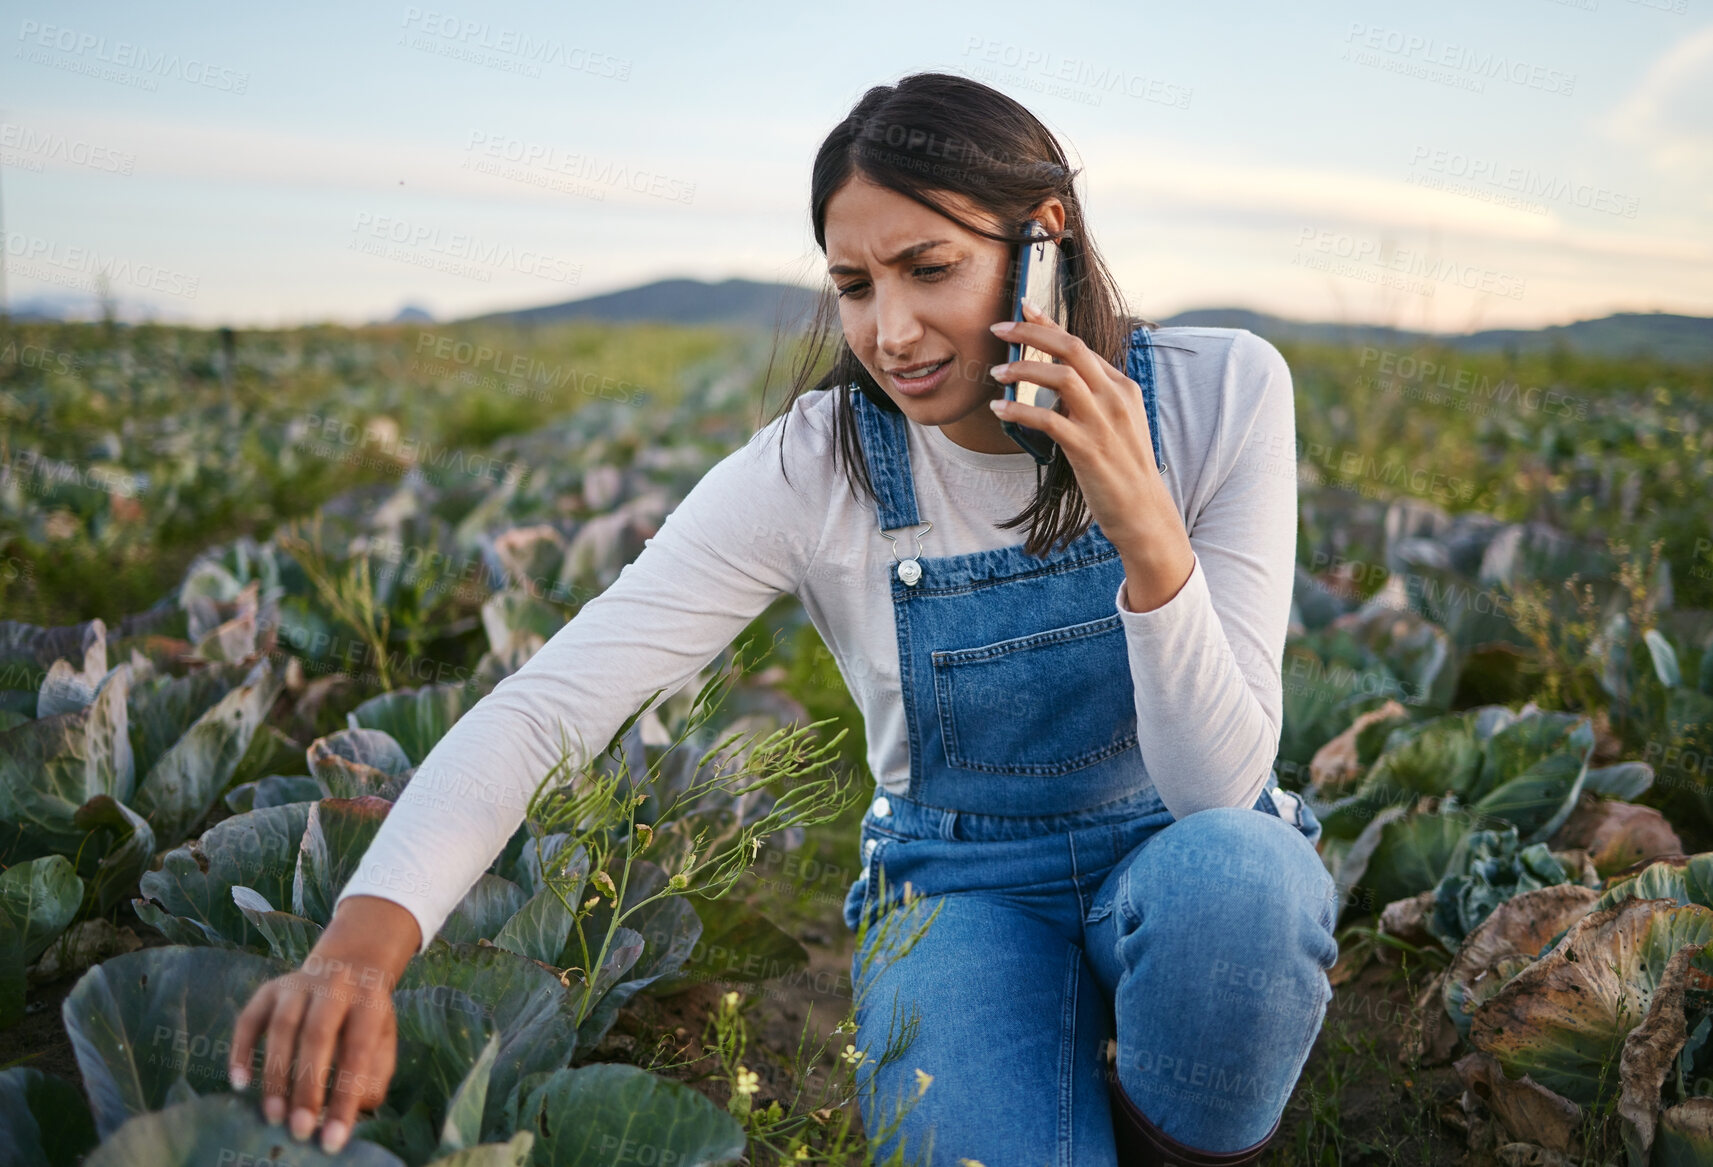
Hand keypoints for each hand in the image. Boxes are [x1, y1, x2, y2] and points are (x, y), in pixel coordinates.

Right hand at [229, 895, 420, 1153]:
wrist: (350, 965)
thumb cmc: (366, 1018)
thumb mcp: (383, 1040)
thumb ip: (374, 1075)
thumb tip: (352, 1109)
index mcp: (369, 1002)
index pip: (358, 1053)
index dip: (345, 1098)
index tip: (332, 1140)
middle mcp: (334, 987)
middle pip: (317, 1035)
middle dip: (307, 1088)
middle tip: (299, 1130)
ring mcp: (298, 985)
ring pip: (282, 1027)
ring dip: (275, 1075)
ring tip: (274, 1116)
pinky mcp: (269, 990)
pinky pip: (249, 1019)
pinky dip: (241, 1050)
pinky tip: (240, 1081)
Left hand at [986, 298, 1168, 550]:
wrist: (1144, 511)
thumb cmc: (1123, 468)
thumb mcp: (1116, 423)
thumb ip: (1092, 398)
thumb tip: (1055, 380)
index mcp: (1122, 387)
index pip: (1081, 345)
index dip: (1049, 324)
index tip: (1023, 308)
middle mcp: (1115, 397)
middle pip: (1071, 348)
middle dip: (1032, 333)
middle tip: (999, 328)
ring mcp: (1103, 422)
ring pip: (1060, 377)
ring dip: (1023, 370)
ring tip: (996, 373)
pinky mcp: (1087, 448)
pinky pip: (1047, 420)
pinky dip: (1018, 411)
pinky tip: (999, 410)